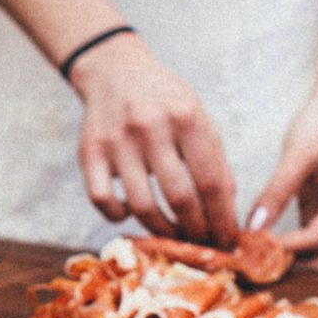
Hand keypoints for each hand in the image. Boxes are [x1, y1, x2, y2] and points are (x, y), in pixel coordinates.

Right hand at [70, 34, 237, 242]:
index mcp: (186, 117)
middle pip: (180, 199)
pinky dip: (118, 216)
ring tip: (173, 236)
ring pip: (142, 205)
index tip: (228, 242)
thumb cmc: (166, 102)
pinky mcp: (89, 152)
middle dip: (197, 232)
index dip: (223, 220)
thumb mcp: (199, 118)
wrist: (115, 72)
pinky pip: (102, 200)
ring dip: (162, 231)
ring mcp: (117, 141)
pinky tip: (130, 213)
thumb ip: (215, 160)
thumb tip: (227, 213)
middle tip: (203, 246)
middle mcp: (150, 127)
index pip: (212, 183)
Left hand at [250, 89, 317, 272]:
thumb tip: (253, 227)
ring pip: (314, 259)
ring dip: (283, 263)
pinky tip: (255, 248)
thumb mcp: (297, 153)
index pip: (316, 240)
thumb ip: (276, 191)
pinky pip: (308, 245)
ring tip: (245, 259)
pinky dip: (285, 250)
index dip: (281, 249)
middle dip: (283, 266)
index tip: (246, 252)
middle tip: (242, 265)